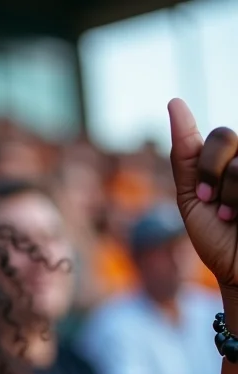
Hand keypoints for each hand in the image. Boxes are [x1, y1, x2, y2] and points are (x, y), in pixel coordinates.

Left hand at [169, 99, 237, 286]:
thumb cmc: (217, 238)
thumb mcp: (192, 196)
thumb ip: (186, 154)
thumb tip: (175, 102)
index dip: (206, 167)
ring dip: (232, 195)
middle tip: (218, 206)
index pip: (217, 136)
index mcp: (233, 161)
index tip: (203, 198)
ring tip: (236, 217)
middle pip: (227, 137)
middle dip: (213, 175)